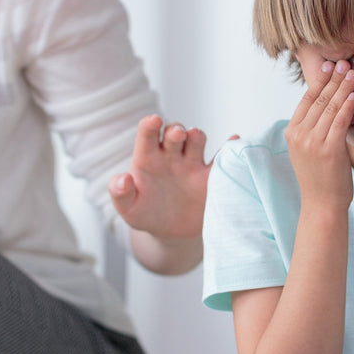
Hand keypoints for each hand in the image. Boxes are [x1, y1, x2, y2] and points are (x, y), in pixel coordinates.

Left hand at [109, 115, 219, 239]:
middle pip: (175, 132)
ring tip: (195, 139)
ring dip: (196, 136)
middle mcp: (171, 156)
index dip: (150, 124)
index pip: (148, 134)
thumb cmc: (145, 214)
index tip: (154, 121)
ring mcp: (192, 164)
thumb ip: (120, 194)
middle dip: (176, 130)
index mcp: (148, 158)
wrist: (170, 232)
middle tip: (177, 135)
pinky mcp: (210, 178)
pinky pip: (221, 159)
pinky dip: (229, 149)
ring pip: (196, 140)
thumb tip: (122, 179)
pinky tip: (233, 141)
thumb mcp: (128, 208)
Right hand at [285, 59, 353, 209]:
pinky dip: (348, 106)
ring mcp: (311, 142)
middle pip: (318, 99)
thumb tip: (331, 105)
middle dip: (333, 79)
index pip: (307, 99)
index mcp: (292, 131)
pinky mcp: (327, 150)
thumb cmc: (322, 178)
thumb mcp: (310, 149)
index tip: (331, 65)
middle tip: (345, 63)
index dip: (319, 80)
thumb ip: (316, 128)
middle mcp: (298, 134)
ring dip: (342, 87)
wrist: (322, 205)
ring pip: (329, 107)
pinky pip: (339, 122)